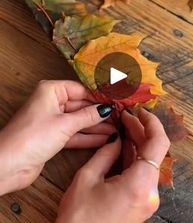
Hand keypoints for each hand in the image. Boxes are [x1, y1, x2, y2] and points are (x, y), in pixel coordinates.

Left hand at [0, 80, 114, 194]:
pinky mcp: (53, 136)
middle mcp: (52, 103)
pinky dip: (88, 136)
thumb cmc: (31, 137)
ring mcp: (53, 120)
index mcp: (51, 91)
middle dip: (99, 113)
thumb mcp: (65, 124)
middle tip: (119, 117)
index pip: (81, 90)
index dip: (99, 97)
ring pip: (79, 121)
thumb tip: (106, 109)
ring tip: (116, 129)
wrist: (9, 165)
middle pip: (81, 105)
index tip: (116, 101)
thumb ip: (88, 116)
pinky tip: (105, 139)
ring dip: (97, 126)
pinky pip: (75, 133)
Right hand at [57, 108, 169, 222]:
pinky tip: (124, 145)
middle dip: (141, 130)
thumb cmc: (79, 218)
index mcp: (139, 184)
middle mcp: (150, 192)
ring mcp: (147, 199)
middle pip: (154, 151)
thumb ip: (105, 154)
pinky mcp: (141, 203)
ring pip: (148, 162)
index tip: (140, 111)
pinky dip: (134, 157)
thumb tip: (116, 138)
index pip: (159, 144)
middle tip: (125, 116)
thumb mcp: (87, 179)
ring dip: (138, 142)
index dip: (153, 123)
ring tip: (123, 126)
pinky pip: (142, 173)